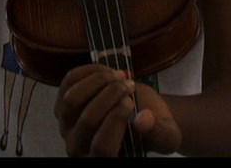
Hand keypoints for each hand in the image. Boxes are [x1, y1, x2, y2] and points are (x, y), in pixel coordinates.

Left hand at [55, 64, 181, 156]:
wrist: (142, 112)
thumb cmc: (153, 128)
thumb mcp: (167, 134)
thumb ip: (159, 132)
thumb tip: (143, 121)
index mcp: (103, 161)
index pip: (102, 147)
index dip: (115, 122)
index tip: (131, 102)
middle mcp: (79, 148)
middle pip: (86, 121)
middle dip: (109, 96)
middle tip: (129, 85)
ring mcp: (67, 125)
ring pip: (72, 100)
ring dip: (97, 81)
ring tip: (119, 75)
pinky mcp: (63, 103)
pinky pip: (68, 83)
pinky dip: (88, 71)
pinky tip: (107, 70)